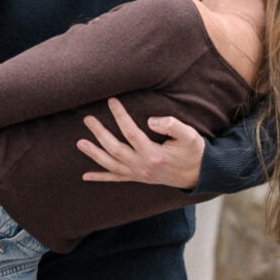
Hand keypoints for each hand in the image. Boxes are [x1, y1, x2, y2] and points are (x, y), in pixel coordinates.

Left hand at [77, 98, 204, 188]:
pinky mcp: (138, 178)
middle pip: (114, 148)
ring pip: (111, 164)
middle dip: (99, 133)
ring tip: (80, 142)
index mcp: (153, 154)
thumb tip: (150, 120)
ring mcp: (138, 174)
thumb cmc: (193, 151)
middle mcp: (142, 166)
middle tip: (88, 118)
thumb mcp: (189, 135)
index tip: (111, 101)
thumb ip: (171, 125)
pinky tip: (86, 176)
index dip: (119, 115)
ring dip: (94, 153)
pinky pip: (116, 178)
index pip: (130, 132)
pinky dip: (100, 178)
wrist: (199, 173)